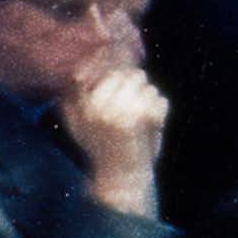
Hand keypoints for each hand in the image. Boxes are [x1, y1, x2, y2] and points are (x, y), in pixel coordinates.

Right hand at [60, 64, 167, 214]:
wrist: (121, 178)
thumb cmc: (102, 147)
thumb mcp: (79, 123)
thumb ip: (77, 94)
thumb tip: (91, 58)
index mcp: (77, 106)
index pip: (88, 70)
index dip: (105, 61)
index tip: (115, 63)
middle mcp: (95, 106)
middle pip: (125, 73)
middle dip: (134, 85)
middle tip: (132, 106)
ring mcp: (119, 110)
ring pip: (145, 85)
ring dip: (147, 98)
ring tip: (139, 118)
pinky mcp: (141, 118)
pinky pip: (160, 100)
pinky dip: (160, 111)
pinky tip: (150, 126)